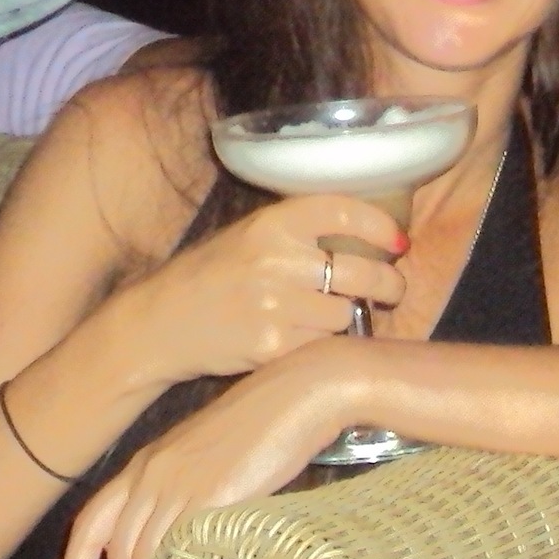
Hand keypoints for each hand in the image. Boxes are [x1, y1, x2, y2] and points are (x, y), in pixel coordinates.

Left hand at [58, 348, 349, 558]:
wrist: (302, 391)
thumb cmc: (268, 418)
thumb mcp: (210, 453)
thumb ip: (190, 491)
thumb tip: (190, 542)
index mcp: (146, 461)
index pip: (91, 523)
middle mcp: (151, 472)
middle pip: (116, 550)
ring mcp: (178, 483)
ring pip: (142, 558)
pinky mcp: (208, 495)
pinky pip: (177, 554)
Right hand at [123, 194, 406, 382]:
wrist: (160, 323)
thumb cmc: (213, 275)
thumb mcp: (250, 235)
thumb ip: (301, 232)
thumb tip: (372, 240)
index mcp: (272, 222)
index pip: (344, 212)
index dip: (380, 226)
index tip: (398, 242)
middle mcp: (276, 259)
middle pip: (361, 272)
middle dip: (388, 283)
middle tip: (392, 289)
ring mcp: (275, 305)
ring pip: (345, 314)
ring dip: (346, 319)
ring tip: (329, 317)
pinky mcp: (271, 347)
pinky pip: (323, 346)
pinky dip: (323, 345)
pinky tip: (307, 340)